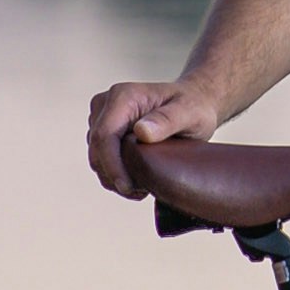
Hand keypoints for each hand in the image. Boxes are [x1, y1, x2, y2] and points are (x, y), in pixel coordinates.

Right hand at [87, 77, 216, 201]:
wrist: (192, 102)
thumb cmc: (193, 106)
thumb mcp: (189, 113)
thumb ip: (167, 120)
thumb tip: (141, 132)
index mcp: (124, 96)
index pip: (104, 135)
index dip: (112, 165)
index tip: (127, 186)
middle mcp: (107, 103)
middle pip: (97, 148)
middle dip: (113, 176)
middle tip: (140, 192)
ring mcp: (103, 116)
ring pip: (96, 155)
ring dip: (114, 176)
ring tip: (141, 187)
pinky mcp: (105, 129)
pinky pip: (101, 157)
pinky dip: (115, 172)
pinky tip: (136, 179)